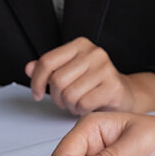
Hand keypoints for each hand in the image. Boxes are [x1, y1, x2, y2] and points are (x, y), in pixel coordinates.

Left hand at [25, 37, 154, 114]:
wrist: (125, 95)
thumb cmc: (96, 85)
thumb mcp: (70, 73)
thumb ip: (48, 70)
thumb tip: (28, 68)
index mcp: (80, 45)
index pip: (47, 61)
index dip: (36, 81)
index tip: (36, 93)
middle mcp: (94, 53)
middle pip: (57, 80)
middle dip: (56, 97)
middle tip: (64, 101)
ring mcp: (106, 68)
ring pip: (69, 94)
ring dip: (69, 105)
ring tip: (77, 104)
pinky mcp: (114, 86)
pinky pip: (83, 104)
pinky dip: (81, 111)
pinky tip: (87, 108)